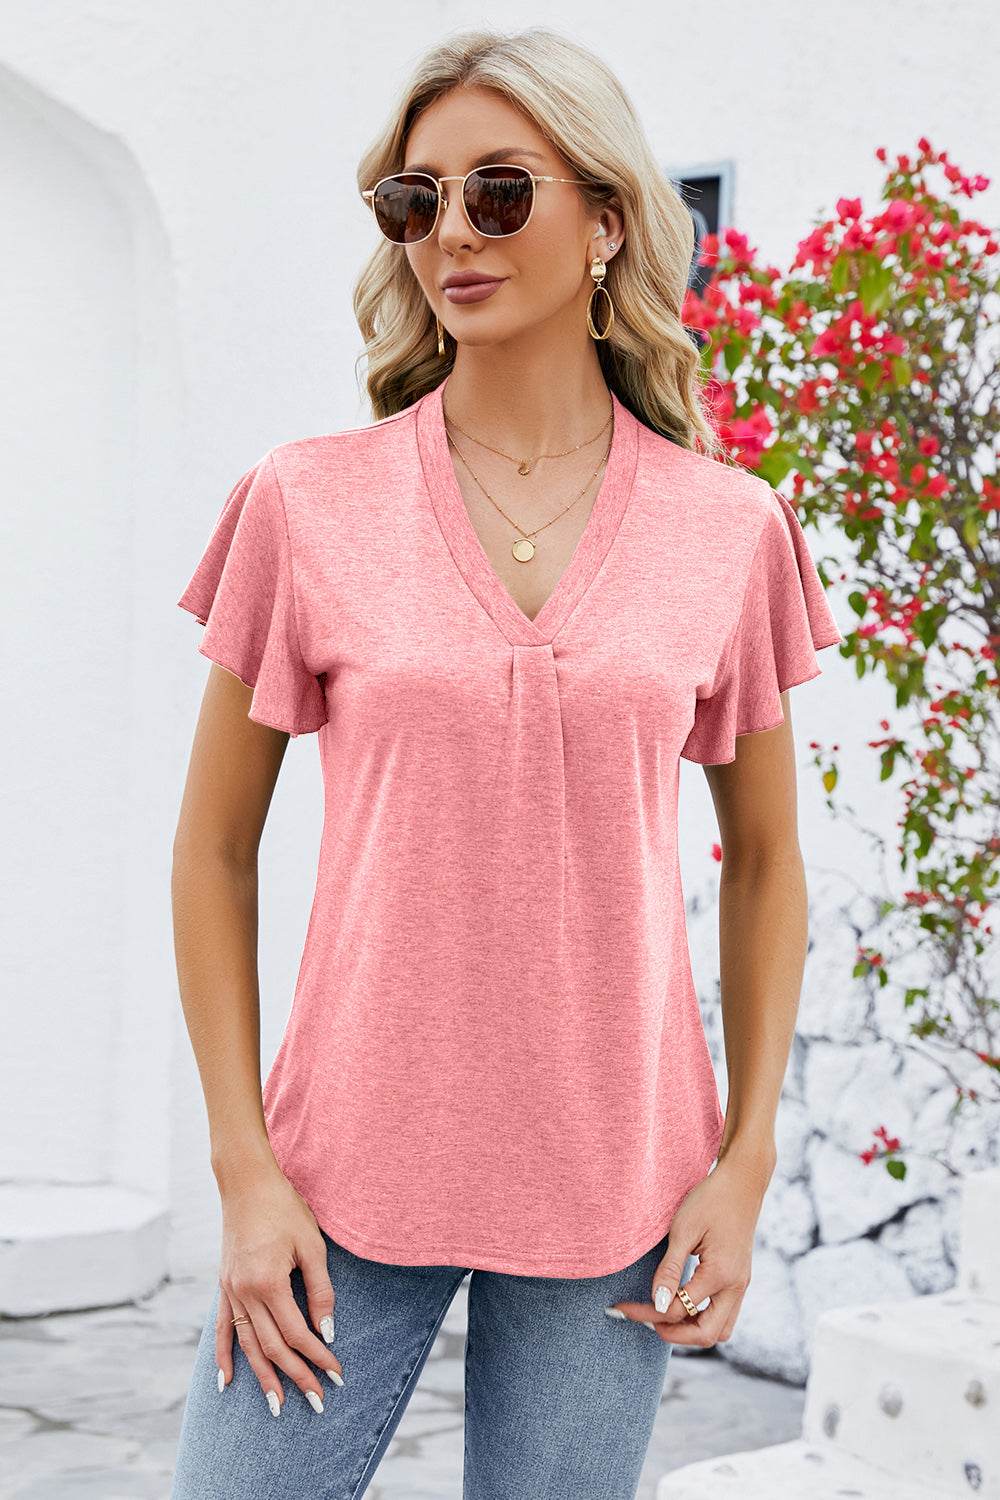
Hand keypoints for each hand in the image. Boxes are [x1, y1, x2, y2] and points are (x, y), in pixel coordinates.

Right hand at [214, 1159, 344, 1413]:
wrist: (247, 1183)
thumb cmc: (285, 1209)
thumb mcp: (311, 1245)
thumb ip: (320, 1290)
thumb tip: (326, 1331)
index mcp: (269, 1283)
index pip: (296, 1333)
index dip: (318, 1356)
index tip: (336, 1374)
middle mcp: (245, 1292)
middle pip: (272, 1347)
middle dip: (296, 1376)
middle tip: (317, 1401)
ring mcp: (230, 1291)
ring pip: (247, 1344)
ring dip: (263, 1377)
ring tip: (277, 1405)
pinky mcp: (223, 1286)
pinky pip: (223, 1329)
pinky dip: (224, 1356)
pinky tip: (225, 1382)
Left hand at [607, 1154, 771, 1346]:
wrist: (742, 1181)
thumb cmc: (710, 1200)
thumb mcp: (684, 1230)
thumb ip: (670, 1269)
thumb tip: (658, 1303)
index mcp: (721, 1275)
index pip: (679, 1310)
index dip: (647, 1312)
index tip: (622, 1307)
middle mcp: (736, 1287)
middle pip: (706, 1334)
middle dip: (673, 1334)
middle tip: (644, 1320)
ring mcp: (741, 1285)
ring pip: (720, 1329)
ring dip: (691, 1330)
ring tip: (662, 1316)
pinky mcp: (740, 1279)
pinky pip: (725, 1314)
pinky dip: (703, 1317)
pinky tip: (682, 1304)